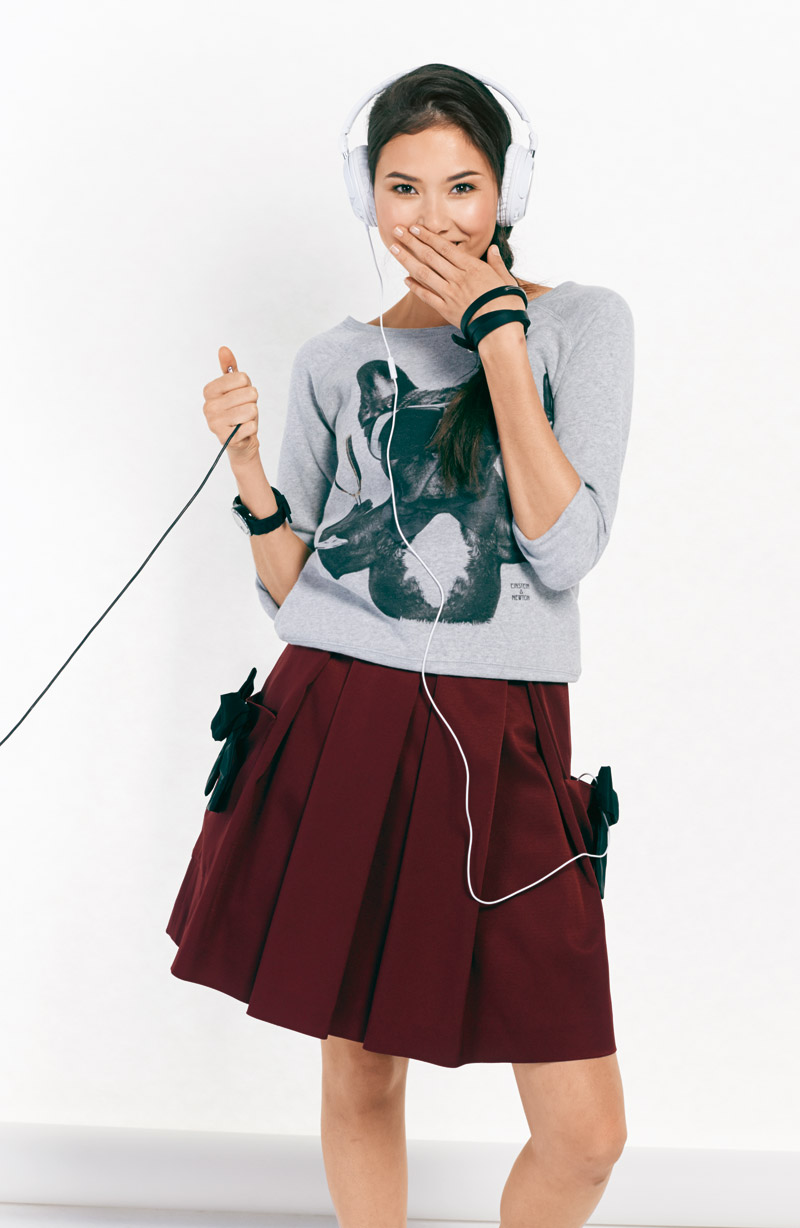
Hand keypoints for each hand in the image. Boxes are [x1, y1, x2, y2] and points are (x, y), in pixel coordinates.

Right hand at [202, 346, 260, 465]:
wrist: (241, 439)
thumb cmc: (238, 409)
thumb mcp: (235, 387)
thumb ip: (229, 368)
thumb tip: (223, 349)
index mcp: (209, 390)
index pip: (242, 378)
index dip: (247, 385)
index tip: (240, 393)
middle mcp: (208, 406)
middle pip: (249, 393)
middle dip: (252, 401)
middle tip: (244, 408)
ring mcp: (215, 423)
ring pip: (251, 410)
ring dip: (253, 415)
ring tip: (244, 419)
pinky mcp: (225, 438)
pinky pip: (251, 426)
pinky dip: (252, 428)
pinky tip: (244, 430)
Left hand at [388, 224, 520, 330]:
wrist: (501, 329)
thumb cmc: (506, 304)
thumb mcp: (505, 279)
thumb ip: (496, 263)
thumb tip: (493, 250)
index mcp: (472, 268)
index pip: (444, 248)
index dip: (427, 236)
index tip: (415, 228)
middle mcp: (457, 278)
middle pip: (430, 256)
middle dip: (411, 242)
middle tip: (397, 231)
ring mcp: (450, 294)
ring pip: (424, 273)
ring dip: (407, 260)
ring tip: (394, 249)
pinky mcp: (446, 310)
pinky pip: (427, 297)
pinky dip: (415, 288)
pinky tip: (405, 279)